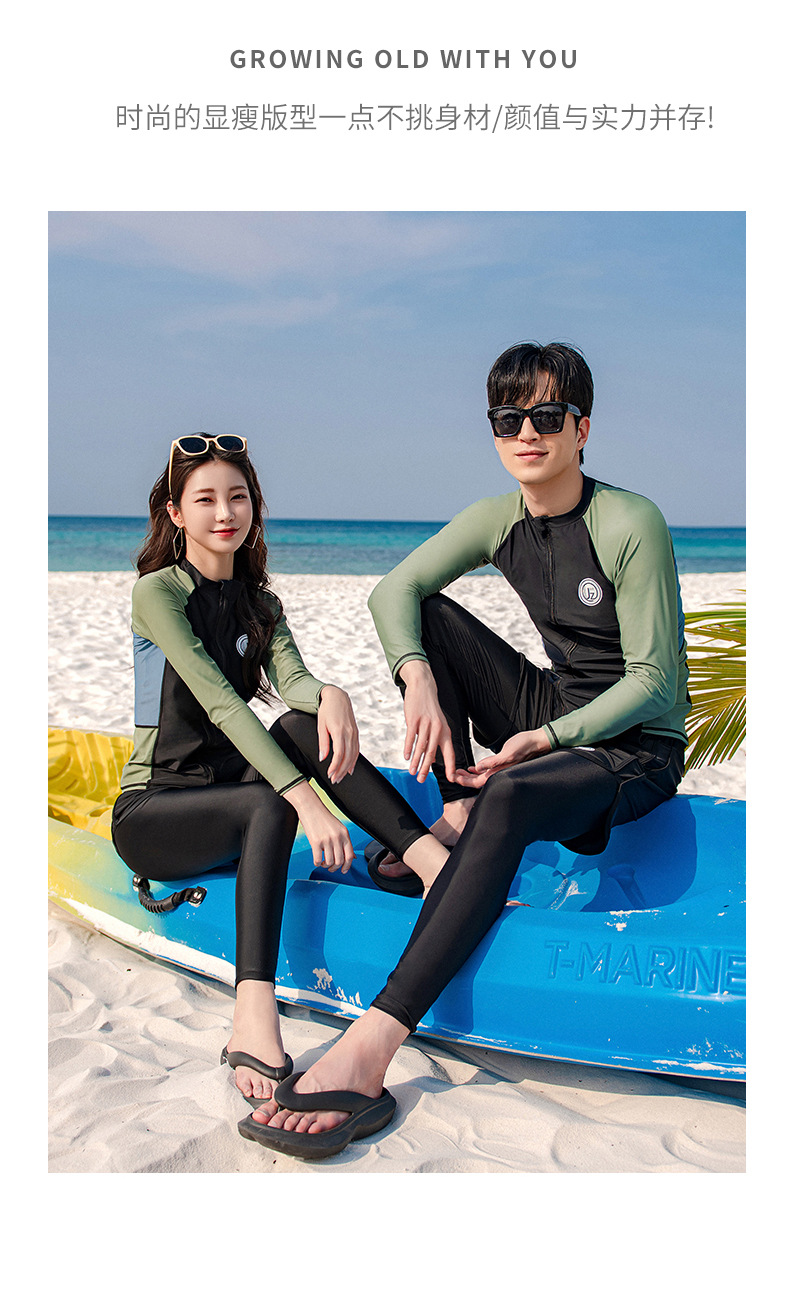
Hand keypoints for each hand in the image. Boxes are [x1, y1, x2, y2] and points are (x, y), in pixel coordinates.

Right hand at [283, 781, 355, 871]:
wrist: (311, 807)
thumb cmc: (323, 817)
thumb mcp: (339, 828)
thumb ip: (345, 842)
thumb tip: (352, 856)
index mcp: (345, 834)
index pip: (350, 855)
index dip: (347, 866)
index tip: (344, 870)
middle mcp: (337, 837)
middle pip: (339, 861)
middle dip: (335, 868)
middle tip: (331, 868)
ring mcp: (326, 840)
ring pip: (329, 862)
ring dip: (326, 866)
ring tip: (323, 863)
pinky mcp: (315, 842)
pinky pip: (318, 859)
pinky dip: (317, 863)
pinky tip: (317, 860)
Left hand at [317, 685, 359, 782]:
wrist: (337, 697)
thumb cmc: (326, 710)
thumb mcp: (321, 725)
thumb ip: (323, 743)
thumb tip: (322, 758)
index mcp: (339, 731)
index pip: (339, 754)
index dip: (335, 766)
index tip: (330, 774)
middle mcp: (349, 733)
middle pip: (347, 757)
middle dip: (341, 770)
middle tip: (334, 780)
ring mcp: (354, 733)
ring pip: (353, 755)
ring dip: (347, 768)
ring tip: (340, 777)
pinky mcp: (356, 733)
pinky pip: (356, 750)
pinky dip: (354, 761)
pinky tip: (350, 769)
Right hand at [398, 660, 457, 783]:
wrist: (423, 687)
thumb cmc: (429, 709)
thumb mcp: (437, 725)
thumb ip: (435, 742)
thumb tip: (432, 759)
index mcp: (445, 731)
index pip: (450, 752)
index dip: (451, 766)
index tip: (452, 779)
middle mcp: (437, 729)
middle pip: (433, 752)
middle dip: (427, 769)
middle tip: (422, 781)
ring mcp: (425, 724)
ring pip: (421, 746)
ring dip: (416, 761)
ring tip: (412, 772)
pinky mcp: (414, 719)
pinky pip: (411, 737)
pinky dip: (408, 748)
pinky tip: (406, 757)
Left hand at [452, 728, 551, 788]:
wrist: (535, 742)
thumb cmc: (524, 746)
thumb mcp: (507, 753)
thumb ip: (492, 762)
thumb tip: (477, 768)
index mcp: (499, 773)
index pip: (477, 782)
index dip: (464, 782)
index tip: (454, 777)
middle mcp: (499, 774)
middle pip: (477, 782)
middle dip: (464, 779)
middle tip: (453, 774)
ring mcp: (500, 770)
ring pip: (481, 777)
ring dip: (469, 776)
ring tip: (459, 772)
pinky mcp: (501, 764)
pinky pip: (486, 771)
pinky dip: (477, 771)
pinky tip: (472, 768)